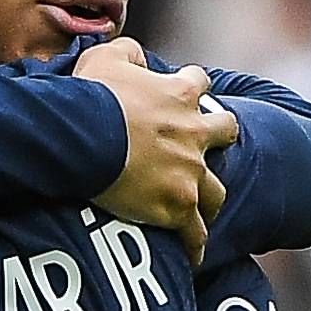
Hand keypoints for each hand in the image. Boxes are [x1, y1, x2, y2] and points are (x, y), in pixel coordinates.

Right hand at [76, 40, 236, 264]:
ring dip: (207, 196)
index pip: (199, 84)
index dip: (192, 88)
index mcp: (180, 95)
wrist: (85, 138)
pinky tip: (193, 257)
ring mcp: (190, 172)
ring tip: (198, 207)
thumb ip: (129, 53)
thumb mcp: (106, 57)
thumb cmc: (91, 95)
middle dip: (218, 137)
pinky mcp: (178, 206)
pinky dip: (194, 245)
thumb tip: (138, 58)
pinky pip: (195, 233)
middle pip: (225, 132)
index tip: (183, 95)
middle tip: (202, 147)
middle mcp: (194, 133)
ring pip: (215, 190)